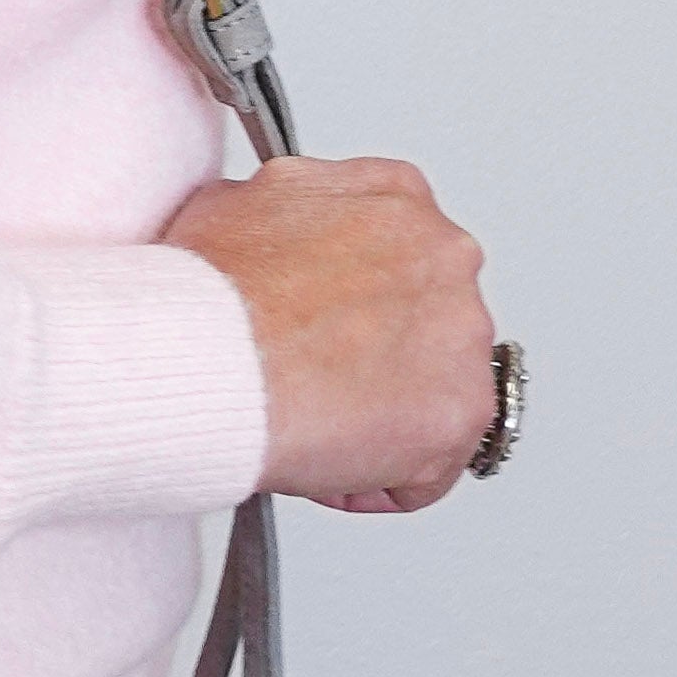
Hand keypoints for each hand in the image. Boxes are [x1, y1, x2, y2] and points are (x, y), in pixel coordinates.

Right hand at [160, 155, 494, 514]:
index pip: (398, 253)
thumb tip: (260, 237)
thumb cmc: (212, 293)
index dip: (353, 300)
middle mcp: (446, 254)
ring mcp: (464, 333)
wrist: (213, 357)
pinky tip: (325, 461)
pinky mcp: (464, 412)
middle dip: (376, 357)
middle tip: (314, 379)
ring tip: (312, 422)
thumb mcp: (228, 205)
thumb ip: (275, 213)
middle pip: (426, 323)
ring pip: (433, 396)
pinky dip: (379, 479)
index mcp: (397, 197)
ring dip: (381, 419)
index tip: (323, 327)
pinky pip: (427, 468)